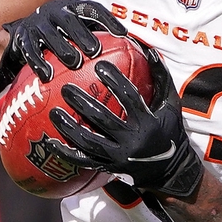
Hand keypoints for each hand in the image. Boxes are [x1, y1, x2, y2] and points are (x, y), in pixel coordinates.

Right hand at [0, 0, 126, 105]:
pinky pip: (30, 49)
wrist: (23, 32)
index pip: (92, 9)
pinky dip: (38, 62)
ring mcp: (37, 23)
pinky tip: (47, 75)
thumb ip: (100, 35)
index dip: (108, 19)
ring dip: (62, 48)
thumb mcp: (77, 28)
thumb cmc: (60, 33)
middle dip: (82, 34)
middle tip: (95, 51)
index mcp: (71, 7)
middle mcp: (54, 11)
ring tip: (74, 63)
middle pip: (69, 20)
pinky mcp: (23, 37)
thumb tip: (133, 50)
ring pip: (49, 34)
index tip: (122, 34)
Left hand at [48, 44, 202, 197]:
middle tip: (65, 88)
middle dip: (83, 104)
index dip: (115, 81)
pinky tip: (50, 143)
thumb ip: (161, 78)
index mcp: (148, 123)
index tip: (99, 65)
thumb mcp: (171, 105)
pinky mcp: (110, 168)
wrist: (171, 170)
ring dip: (70, 128)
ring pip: (90, 143)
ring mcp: (120, 157)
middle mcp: (133, 141)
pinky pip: (85, 162)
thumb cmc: (170, 130)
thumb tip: (149, 50)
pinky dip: (67, 153)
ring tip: (53, 112)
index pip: (130, 98)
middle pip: (104, 121)